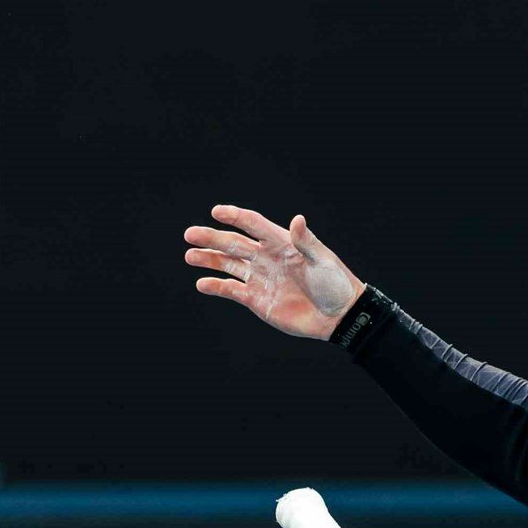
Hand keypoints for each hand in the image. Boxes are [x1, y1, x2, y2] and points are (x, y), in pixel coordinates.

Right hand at [185, 206, 365, 338]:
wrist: (338, 316)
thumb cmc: (335, 283)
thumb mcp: (323, 260)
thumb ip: (306, 241)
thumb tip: (297, 218)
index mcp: (281, 243)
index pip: (253, 224)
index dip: (235, 217)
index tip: (217, 212)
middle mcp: (266, 257)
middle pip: (234, 244)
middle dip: (211, 238)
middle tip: (190, 234)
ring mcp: (260, 278)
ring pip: (228, 265)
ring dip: (209, 259)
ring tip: (189, 256)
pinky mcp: (256, 299)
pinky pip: (231, 290)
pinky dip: (216, 287)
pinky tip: (202, 284)